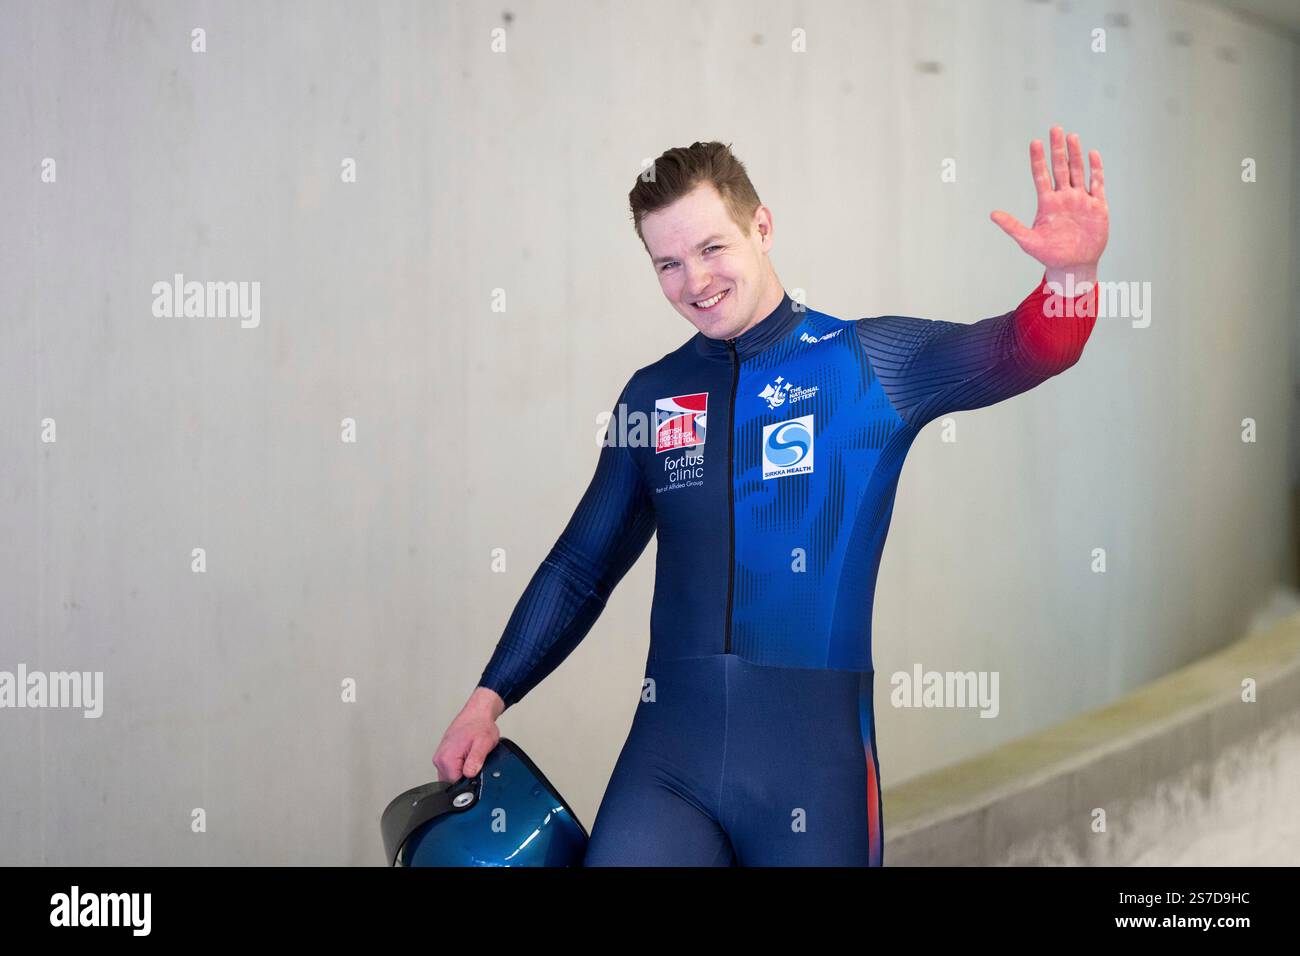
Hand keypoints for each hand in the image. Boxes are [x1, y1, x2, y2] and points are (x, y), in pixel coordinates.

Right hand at [432, 688, 502, 781]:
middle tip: (476, 762)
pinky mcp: (443, 756)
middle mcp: (440, 759)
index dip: (469, 782)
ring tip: (471, 757)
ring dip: (462, 772)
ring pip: (451, 777)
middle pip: (452, 783)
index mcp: (447, 758)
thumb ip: (476, 760)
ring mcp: (440, 758)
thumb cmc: (480, 725)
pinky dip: (460, 767)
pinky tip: (467, 758)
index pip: (455, 785)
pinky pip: (450, 770)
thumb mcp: (484, 743)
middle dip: (465, 777)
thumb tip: (470, 774)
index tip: (476, 773)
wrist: (476, 713)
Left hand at [991, 126, 1107, 285]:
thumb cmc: (1050, 255)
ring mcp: (1081, 200)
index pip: (1041, 176)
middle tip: (1055, 129)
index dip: (1038, 160)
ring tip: (1071, 136)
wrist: (1073, 266)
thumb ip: (1012, 226)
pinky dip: (1096, 170)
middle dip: (1058, 149)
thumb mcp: (1028, 241)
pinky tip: (1093, 154)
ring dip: (1075, 154)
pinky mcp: (1097, 206)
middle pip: (1060, 168)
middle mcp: (1064, 197)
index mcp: (1047, 203)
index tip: (1034, 142)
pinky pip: (1097, 184)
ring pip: (1078, 172)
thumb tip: (992, 214)